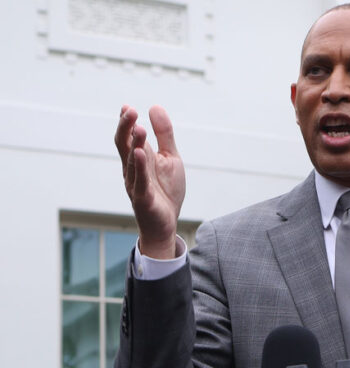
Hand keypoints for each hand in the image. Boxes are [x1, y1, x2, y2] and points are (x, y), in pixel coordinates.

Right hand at [114, 105, 185, 258]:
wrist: (166, 222)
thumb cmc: (165, 189)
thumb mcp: (170, 157)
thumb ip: (164, 134)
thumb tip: (154, 107)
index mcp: (137, 158)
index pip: (127, 136)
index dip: (125, 122)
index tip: (126, 107)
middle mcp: (131, 169)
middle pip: (123, 145)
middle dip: (125, 128)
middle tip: (129, 111)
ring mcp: (135, 183)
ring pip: (131, 162)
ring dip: (135, 144)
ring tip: (139, 128)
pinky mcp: (143, 198)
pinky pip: (139, 181)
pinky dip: (139, 167)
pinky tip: (141, 153)